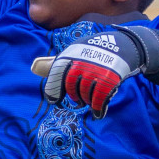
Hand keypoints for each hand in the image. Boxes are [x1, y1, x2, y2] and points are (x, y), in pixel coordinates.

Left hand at [42, 26, 158, 118]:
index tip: (54, 101)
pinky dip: (98, 108)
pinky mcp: (109, 78)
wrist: (124, 45)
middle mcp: (81, 61)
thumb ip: (55, 64)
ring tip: (90, 101)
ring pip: (84, 94)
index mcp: (70, 54)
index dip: (53, 90)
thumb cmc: (93, 51)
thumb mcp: (74, 52)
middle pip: (71, 88)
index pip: (56, 74)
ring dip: (87, 101)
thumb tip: (34, 67)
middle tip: (78, 100)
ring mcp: (95, 70)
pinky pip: (99, 98)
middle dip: (74, 97)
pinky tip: (99, 113)